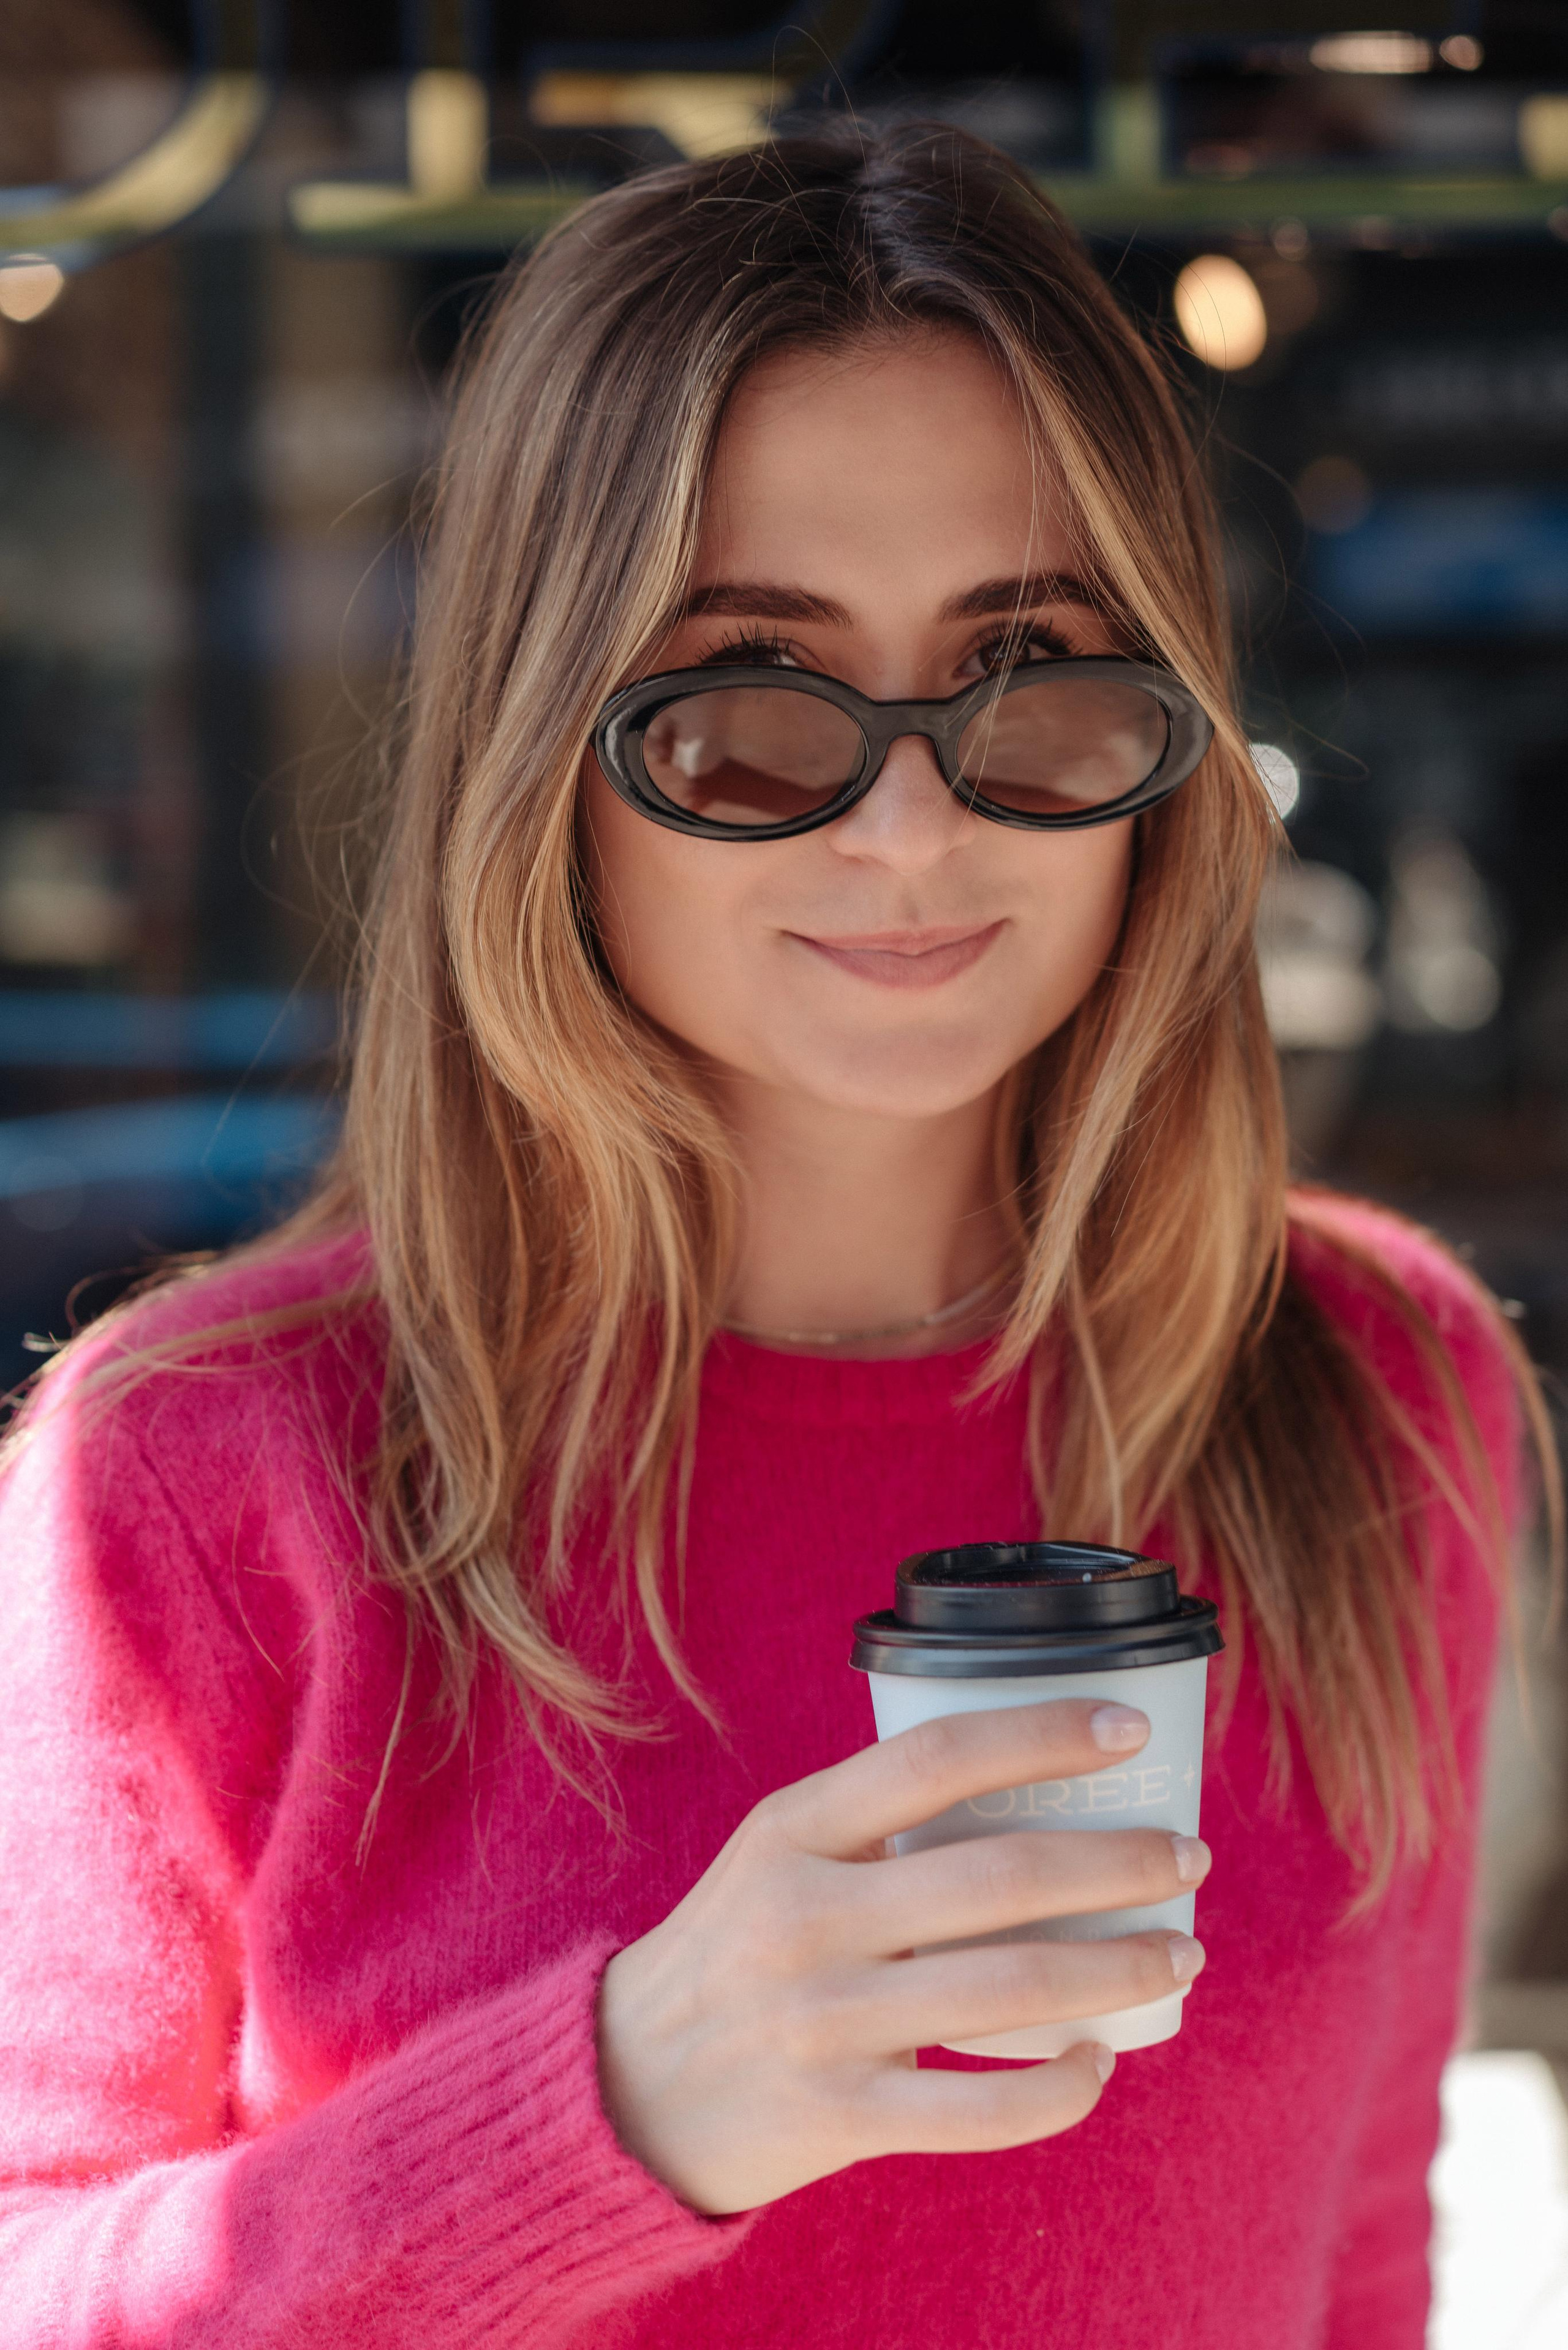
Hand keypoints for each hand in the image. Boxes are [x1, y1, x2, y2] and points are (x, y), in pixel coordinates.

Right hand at [597, 1698, 1209, 2212]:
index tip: (1129, 1730)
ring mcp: (822, 2020)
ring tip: (1183, 1952)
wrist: (629, 2084)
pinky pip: (979, 2109)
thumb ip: (877, 1821)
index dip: (1042, 1734)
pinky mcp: (840, 2114)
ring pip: (1009, 1992)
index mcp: (794, 1830)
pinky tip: (1102, 2061)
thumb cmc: (736, 1947)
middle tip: (1188, 1858)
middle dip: (1118, 1864)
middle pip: (997, 1878)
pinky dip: (1059, 2088)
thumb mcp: (779, 1856)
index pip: (935, 1757)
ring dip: (1118, 1968)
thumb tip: (1032, 1782)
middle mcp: (806, 1915)